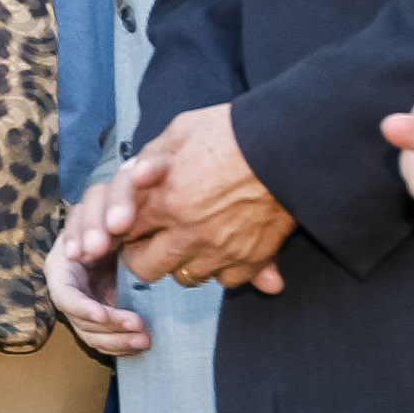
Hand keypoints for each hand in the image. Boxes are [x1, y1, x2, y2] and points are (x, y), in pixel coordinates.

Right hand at [47, 187, 150, 356]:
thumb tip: (93, 249)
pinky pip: (105, 339)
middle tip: (139, 325)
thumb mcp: (99, 216)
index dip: (82, 308)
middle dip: (109, 328)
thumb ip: (96, 225)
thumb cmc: (108, 217)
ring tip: (145, 339)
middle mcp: (68, 290)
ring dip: (118, 341)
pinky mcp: (100, 316)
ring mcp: (83, 306)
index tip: (103, 314)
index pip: (64, 295)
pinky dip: (122, 346)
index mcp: (61, 268)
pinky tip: (142, 343)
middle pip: (80, 322)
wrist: (116, 228)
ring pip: (93, 335)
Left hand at [103, 106, 292, 291]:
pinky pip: (228, 281)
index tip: (132, 224)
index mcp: (165, 201)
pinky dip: (224, 269)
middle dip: (145, 255)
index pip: (123, 235)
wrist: (291, 146)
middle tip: (156, 239)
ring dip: (184, 262)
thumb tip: (137, 175)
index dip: (123, 230)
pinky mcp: (254, 260)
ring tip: (194, 239)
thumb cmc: (234, 132)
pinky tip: (227, 246)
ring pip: (186, 277)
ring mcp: (221, 251)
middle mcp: (188, 233)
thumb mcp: (182, 130)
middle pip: (146, 268)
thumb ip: (153, 156)